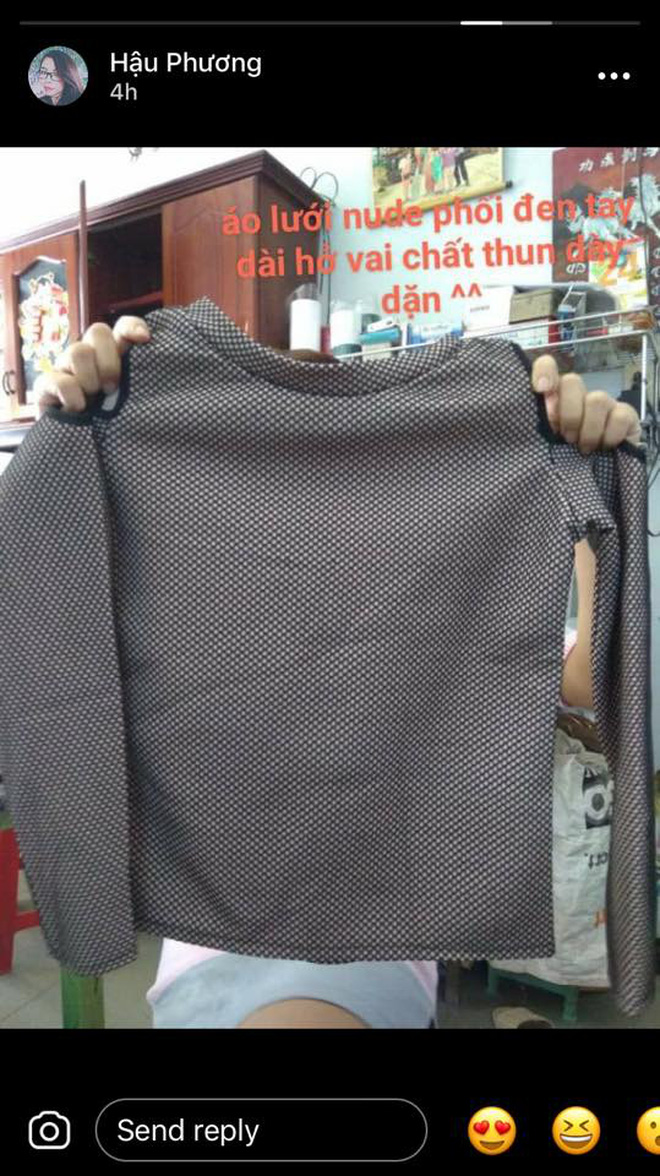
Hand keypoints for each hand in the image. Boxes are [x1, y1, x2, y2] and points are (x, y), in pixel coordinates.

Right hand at [33, 316, 150, 417]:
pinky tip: (79, 408)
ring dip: (90, 379)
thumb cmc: (110, 423)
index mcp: (112, 356)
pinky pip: (57, 379)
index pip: (122, 328)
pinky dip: (72, 395)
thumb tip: (152, 361)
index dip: (132, 326)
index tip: (145, 339)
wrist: (79, 446)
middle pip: (97, 331)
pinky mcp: (46, 385)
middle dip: (109, 361)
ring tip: (93, 401)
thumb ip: (140, 385)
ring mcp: (65, 368)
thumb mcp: (130, 404)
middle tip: (112, 389)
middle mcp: (89, 356)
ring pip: (78, 351)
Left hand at [531, 354, 641, 452]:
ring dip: (588, 429)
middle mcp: (579, 396)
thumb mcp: (543, 445)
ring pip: (597, 399)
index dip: (544, 371)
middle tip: (566, 438)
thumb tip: (534, 415)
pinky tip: (604, 448)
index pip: (547, 366)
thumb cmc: (563, 459)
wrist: (594, 477)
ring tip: (583, 448)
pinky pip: (620, 417)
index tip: (541, 389)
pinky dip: (610, 435)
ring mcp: (604, 404)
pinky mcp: (625, 416)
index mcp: (554, 398)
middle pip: (573, 381)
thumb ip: (537, 428)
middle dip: (568, 414)